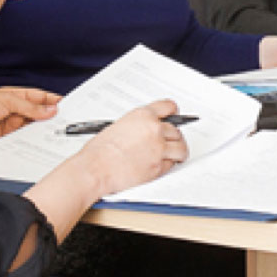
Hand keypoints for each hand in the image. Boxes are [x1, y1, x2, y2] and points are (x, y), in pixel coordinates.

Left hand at [0, 87, 59, 152]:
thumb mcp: (5, 102)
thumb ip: (28, 107)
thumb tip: (49, 110)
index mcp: (15, 96)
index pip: (39, 97)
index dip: (52, 100)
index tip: (66, 104)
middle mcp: (15, 110)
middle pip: (39, 113)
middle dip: (51, 116)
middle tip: (64, 120)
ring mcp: (12, 125)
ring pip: (34, 127)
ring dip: (43, 129)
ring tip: (55, 131)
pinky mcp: (9, 139)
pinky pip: (26, 139)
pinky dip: (34, 140)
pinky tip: (40, 141)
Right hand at [71, 100, 190, 194]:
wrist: (95, 169)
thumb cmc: (99, 151)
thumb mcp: (118, 126)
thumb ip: (137, 126)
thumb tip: (145, 130)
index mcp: (143, 116)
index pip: (168, 107)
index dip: (173, 113)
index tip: (176, 117)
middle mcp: (154, 129)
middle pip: (176, 131)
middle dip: (173, 138)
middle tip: (168, 143)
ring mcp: (159, 148)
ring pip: (181, 148)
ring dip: (177, 152)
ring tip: (172, 156)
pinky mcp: (159, 166)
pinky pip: (171, 164)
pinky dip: (167, 166)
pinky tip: (159, 166)